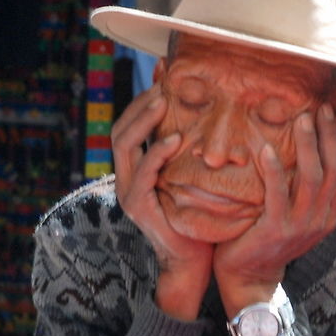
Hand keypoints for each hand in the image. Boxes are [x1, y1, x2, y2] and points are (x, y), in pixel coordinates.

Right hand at [112, 85, 212, 319]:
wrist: (193, 261)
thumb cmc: (199, 220)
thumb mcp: (194, 178)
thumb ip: (192, 152)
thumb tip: (215, 117)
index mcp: (137, 169)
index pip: (130, 125)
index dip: (142, 98)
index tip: (161, 73)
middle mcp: (127, 177)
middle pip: (120, 129)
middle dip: (140, 103)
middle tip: (163, 84)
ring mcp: (129, 192)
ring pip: (123, 144)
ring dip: (143, 119)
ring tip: (164, 101)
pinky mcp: (138, 206)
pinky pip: (143, 173)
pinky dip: (156, 152)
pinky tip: (174, 139)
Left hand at [213, 103, 335, 315]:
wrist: (249, 276)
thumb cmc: (267, 238)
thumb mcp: (295, 214)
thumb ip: (305, 191)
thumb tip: (307, 152)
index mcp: (330, 214)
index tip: (335, 115)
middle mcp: (321, 219)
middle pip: (334, 169)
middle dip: (329, 136)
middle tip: (320, 108)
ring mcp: (301, 226)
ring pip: (311, 178)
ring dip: (308, 145)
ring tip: (301, 119)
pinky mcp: (276, 230)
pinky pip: (278, 195)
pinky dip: (274, 171)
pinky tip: (267, 150)